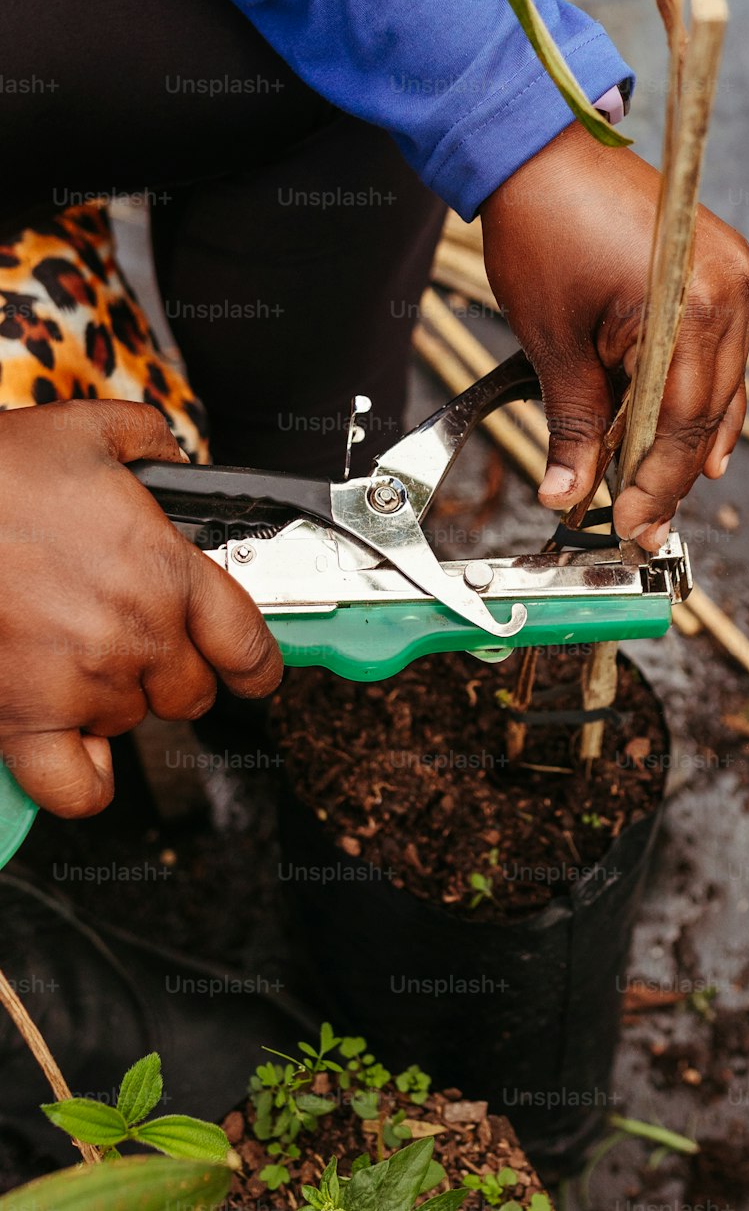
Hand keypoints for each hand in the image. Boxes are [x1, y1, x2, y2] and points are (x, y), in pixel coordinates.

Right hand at [0, 402, 282, 817]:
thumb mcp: (89, 430)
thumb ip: (150, 445)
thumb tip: (170, 461)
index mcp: (165, 570)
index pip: (248, 645)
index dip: (255, 664)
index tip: (251, 671)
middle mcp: (137, 636)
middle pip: (192, 693)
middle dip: (173, 671)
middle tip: (132, 638)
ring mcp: (83, 684)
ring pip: (132, 724)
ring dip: (113, 698)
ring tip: (73, 653)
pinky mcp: (24, 719)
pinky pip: (78, 786)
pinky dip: (83, 774)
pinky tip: (72, 740)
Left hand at [481, 121, 748, 549]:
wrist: (536, 148)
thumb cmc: (540, 227)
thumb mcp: (553, 340)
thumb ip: (573, 424)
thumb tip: (569, 493)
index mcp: (691, 306)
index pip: (681, 424)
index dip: (655, 484)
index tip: (628, 524)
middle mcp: (729, 289)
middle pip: (710, 412)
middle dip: (674, 473)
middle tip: (642, 522)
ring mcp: (731, 274)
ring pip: (722, 387)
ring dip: (692, 441)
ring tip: (664, 493)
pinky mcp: (718, 267)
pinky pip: (719, 352)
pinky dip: (699, 397)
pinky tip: (696, 441)